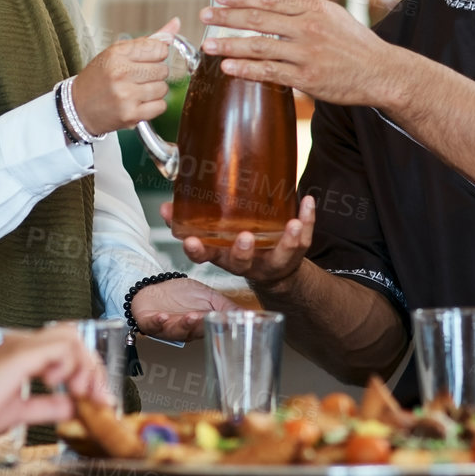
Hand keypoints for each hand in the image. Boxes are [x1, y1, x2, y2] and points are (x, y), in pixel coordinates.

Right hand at [0, 326, 111, 442]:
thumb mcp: (21, 411)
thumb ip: (48, 406)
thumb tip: (75, 408)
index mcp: (23, 354)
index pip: (66, 347)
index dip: (86, 370)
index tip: (95, 399)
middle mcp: (24, 343)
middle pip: (73, 337)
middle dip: (92, 367)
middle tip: (96, 397)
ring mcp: (22, 345)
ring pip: (71, 338)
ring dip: (84, 366)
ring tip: (78, 391)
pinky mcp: (21, 352)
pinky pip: (60, 347)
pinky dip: (69, 366)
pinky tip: (57, 383)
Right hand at [70, 19, 174, 135]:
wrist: (78, 108)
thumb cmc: (99, 78)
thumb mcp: (117, 53)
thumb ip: (149, 40)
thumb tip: (176, 24)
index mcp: (117, 54)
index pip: (159, 48)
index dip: (156, 55)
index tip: (145, 61)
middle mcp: (120, 73)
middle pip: (163, 69)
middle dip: (155, 74)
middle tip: (138, 78)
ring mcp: (125, 95)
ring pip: (163, 88)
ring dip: (154, 90)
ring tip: (137, 91)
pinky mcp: (130, 114)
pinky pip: (160, 106)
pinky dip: (153, 106)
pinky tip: (138, 103)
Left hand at [130, 276, 242, 340]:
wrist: (155, 288)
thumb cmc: (182, 295)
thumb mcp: (210, 297)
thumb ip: (227, 307)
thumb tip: (251, 315)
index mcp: (202, 325)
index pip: (213, 328)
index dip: (220, 330)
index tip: (230, 328)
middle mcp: (186, 330)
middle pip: (195, 331)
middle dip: (201, 325)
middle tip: (208, 318)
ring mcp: (168, 327)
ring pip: (177, 330)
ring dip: (184, 325)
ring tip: (190, 317)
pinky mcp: (150, 323)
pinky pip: (154, 326)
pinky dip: (158, 322)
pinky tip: (163, 317)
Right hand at [165, 195, 316, 288]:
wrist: (275, 273)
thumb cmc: (240, 248)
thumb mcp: (214, 241)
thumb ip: (190, 223)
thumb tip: (165, 208)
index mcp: (225, 258)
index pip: (207, 257)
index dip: (198, 251)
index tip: (190, 242)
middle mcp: (249, 263)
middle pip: (243, 262)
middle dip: (243, 251)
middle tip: (244, 237)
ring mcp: (273, 260)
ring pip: (281, 255)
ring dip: (287, 240)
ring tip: (292, 223)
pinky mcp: (295, 253)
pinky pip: (304, 240)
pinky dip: (308, 221)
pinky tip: (308, 202)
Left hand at [199, 0, 403, 105]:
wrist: (381, 72)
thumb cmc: (355, 43)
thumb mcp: (332, 13)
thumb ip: (302, 3)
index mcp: (313, 8)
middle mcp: (308, 28)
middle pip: (259, 19)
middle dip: (227, 17)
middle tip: (205, 15)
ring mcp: (306, 54)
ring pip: (259, 46)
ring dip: (229, 44)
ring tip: (208, 45)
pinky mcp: (306, 79)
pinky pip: (269, 72)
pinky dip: (246, 69)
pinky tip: (228, 67)